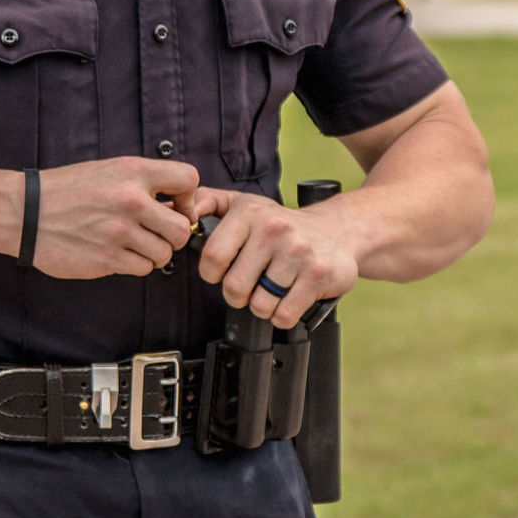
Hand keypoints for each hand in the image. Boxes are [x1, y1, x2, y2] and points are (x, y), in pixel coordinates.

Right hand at [31, 157, 198, 278]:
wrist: (25, 212)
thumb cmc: (66, 190)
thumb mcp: (108, 170)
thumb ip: (143, 182)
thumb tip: (179, 202)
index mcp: (132, 171)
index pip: (188, 179)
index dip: (188, 197)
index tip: (175, 205)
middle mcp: (130, 200)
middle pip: (182, 228)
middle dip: (173, 234)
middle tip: (156, 233)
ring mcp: (119, 231)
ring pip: (164, 253)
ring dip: (153, 252)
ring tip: (133, 243)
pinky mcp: (107, 259)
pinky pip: (143, 268)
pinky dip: (135, 264)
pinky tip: (117, 252)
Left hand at [194, 188, 357, 326]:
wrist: (337, 231)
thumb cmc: (282, 224)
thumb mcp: (244, 204)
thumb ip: (207, 202)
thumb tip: (179, 210)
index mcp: (250, 212)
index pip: (212, 256)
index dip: (212, 274)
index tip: (221, 272)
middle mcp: (274, 229)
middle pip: (235, 287)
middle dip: (237, 295)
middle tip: (249, 286)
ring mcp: (299, 253)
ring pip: (260, 305)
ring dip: (262, 305)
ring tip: (272, 288)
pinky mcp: (318, 275)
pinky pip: (284, 315)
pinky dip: (283, 315)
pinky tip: (289, 297)